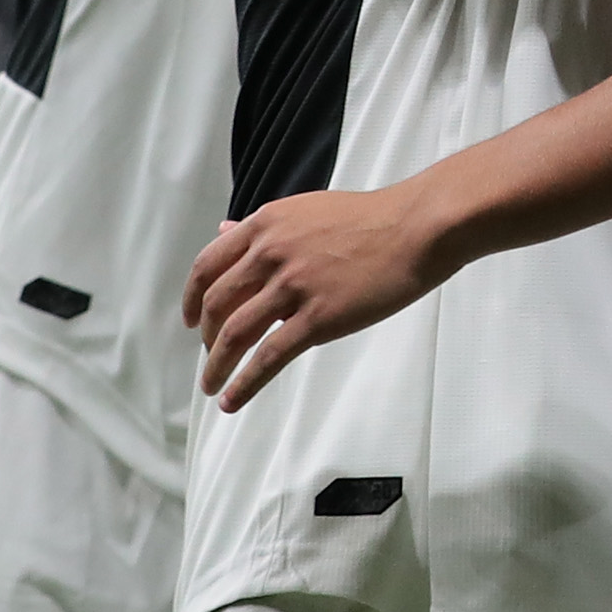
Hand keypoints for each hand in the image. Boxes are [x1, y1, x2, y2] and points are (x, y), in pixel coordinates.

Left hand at [186, 185, 449, 409]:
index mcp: (266, 225)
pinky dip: (244, 383)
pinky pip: (268, 357)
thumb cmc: (374, 218)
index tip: (192, 319)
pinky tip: (232, 400)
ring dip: (216, 366)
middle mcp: (270, 254)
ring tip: (212, 385)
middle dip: (207, 336)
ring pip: (235, 334)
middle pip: (216, 304)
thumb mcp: (307, 210)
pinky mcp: (318, 317)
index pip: (208, 266)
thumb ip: (265, 227)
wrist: (419, 227)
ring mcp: (293, 287)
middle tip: (211, 354)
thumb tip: (223, 230)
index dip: (193, 298)